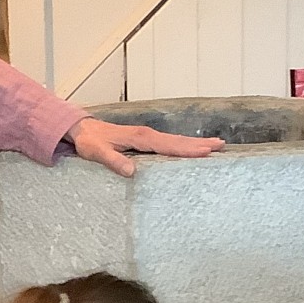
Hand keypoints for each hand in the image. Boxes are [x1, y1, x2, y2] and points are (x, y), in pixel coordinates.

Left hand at [66, 117, 222, 177]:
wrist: (82, 129)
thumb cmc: (90, 142)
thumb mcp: (98, 153)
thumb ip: (114, 162)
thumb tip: (131, 172)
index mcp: (139, 138)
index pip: (168, 146)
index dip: (187, 150)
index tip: (205, 152)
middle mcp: (147, 135)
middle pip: (178, 141)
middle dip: (199, 144)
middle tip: (221, 146)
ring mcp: (147, 136)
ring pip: (176, 140)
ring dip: (195, 142)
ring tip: (215, 145)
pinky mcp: (145, 139)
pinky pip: (169, 143)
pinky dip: (183, 144)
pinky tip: (191, 148)